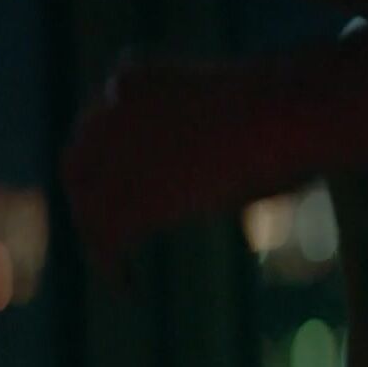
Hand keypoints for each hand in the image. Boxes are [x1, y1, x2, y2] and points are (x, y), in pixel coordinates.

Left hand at [60, 58, 304, 287]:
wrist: (282, 110)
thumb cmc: (291, 103)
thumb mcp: (246, 102)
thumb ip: (226, 123)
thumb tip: (257, 155)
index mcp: (136, 76)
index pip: (99, 116)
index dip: (104, 154)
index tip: (121, 179)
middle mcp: (113, 109)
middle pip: (77, 162)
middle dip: (88, 195)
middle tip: (105, 229)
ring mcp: (116, 155)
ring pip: (85, 204)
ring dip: (98, 236)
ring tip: (119, 267)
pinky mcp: (131, 198)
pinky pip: (105, 240)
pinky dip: (111, 268)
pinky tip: (130, 290)